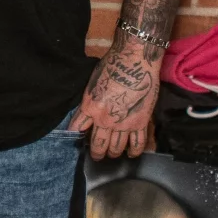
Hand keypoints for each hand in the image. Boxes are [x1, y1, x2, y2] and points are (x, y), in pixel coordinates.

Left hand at [70, 43, 158, 160]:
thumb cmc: (111, 65)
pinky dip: (133, 152)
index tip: (77, 140)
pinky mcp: (140, 122)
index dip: (76, 136)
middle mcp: (105, 120)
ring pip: (116, 147)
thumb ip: (89, 101)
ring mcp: (124, 124)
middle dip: (96, 152)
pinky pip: (137, 143)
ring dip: (113, 153)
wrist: (135, 61)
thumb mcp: (92, 83)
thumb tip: (86, 112)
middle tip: (96, 156)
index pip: (78, 128)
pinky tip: (130, 154)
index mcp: (90, 108)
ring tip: (111, 155)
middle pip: (98, 144)